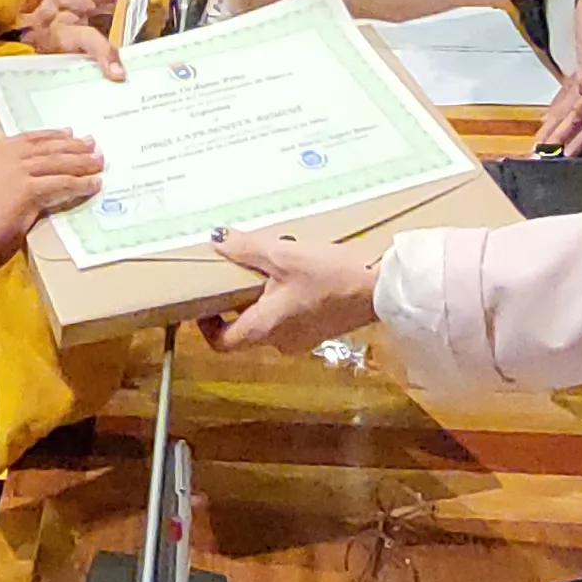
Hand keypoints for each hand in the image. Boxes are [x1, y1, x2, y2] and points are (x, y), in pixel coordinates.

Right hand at [0, 132, 104, 274]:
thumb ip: (5, 184)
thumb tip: (31, 187)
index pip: (27, 139)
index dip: (50, 136)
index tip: (68, 133)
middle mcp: (2, 156)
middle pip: (46, 146)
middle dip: (72, 145)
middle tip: (92, 143)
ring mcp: (14, 171)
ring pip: (57, 162)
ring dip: (82, 162)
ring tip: (99, 161)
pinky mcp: (26, 190)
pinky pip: (61, 183)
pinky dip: (81, 183)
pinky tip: (94, 184)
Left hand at [206, 231, 379, 352]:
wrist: (378, 290)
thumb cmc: (328, 275)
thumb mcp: (283, 254)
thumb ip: (247, 248)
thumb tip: (217, 239)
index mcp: (264, 328)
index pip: (222, 342)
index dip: (206, 326)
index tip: (203, 303)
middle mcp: (279, 342)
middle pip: (244, 330)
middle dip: (237, 304)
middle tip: (236, 276)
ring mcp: (301, 340)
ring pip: (268, 324)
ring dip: (262, 301)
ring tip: (270, 270)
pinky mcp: (319, 332)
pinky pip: (289, 320)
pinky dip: (283, 303)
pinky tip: (296, 277)